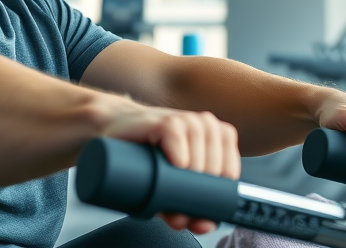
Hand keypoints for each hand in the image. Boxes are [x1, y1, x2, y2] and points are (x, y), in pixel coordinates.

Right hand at [102, 102, 239, 234]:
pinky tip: (175, 164)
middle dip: (199, 191)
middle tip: (177, 204)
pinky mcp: (164, 119)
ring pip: (200, 151)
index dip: (219, 192)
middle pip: (215, 166)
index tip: (203, 208)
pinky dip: (179, 152)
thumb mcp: (168, 186)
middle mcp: (205, 125)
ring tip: (172, 184)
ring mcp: (186, 120)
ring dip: (190, 174)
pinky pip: (179, 136)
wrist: (114, 131)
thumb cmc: (146, 157)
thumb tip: (205, 225)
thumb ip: (188, 206)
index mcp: (215, 138)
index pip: (231, 170)